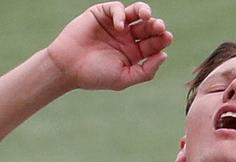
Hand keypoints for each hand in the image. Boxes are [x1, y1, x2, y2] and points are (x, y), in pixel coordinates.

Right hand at [46, 1, 172, 90]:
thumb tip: (164, 55)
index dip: (162, 40)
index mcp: (134, 53)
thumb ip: (146, 70)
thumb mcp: (125, 78)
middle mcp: (127, 38)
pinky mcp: (101, 14)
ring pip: (135, 13)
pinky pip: (116, 8)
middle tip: (160, 27)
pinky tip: (120, 26)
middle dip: (156, 26)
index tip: (167, 38)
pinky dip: (120, 14)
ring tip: (147, 17)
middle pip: (148, 28)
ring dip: (144, 12)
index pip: (153, 44)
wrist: (68, 67)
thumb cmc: (96, 76)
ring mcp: (115, 25)